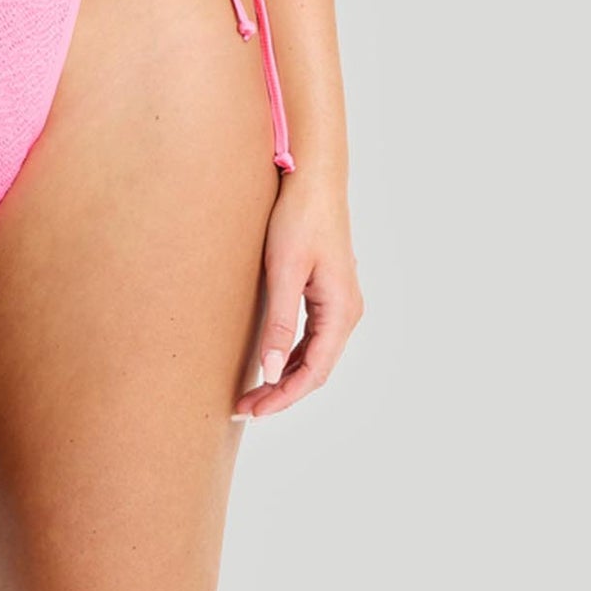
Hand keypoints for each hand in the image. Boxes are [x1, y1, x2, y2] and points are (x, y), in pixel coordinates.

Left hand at [231, 172, 362, 420]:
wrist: (314, 180)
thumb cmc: (299, 218)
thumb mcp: (284, 270)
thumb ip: (280, 323)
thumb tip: (272, 371)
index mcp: (341, 311)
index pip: (314, 373)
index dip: (283, 397)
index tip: (253, 410)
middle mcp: (346, 312)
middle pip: (315, 368)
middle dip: (280, 392)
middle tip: (244, 407)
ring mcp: (339, 302)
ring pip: (314, 354)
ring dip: (285, 375)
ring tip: (252, 391)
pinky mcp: (327, 291)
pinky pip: (312, 336)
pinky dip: (291, 354)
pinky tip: (270, 360)